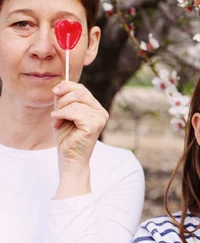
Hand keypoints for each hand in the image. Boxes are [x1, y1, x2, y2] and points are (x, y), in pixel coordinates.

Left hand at [51, 81, 107, 195]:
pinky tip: (58, 123)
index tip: (55, 91)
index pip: (82, 89)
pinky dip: (62, 115)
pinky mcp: (94, 125)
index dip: (67, 86)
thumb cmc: (67, 138)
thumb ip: (64, 100)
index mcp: (96, 108)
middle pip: (80, 92)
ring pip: (75, 103)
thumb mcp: (64, 114)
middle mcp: (101, 112)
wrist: (69, 158)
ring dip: (60, 111)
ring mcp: (100, 118)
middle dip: (62, 100)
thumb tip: (62, 83)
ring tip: (57, 121)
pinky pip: (74, 112)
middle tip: (56, 112)